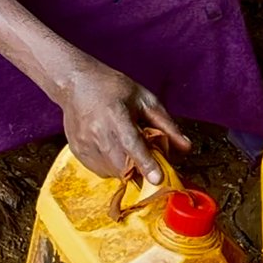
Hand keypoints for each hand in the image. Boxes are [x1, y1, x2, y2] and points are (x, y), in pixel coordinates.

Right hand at [52, 58, 188, 185]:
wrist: (76, 84)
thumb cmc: (113, 88)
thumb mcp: (145, 100)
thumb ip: (166, 125)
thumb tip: (186, 148)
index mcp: (116, 114)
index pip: (132, 144)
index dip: (146, 163)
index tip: (158, 179)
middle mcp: (97, 131)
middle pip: (123, 164)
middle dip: (140, 170)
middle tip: (150, 162)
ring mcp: (85, 144)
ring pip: (113, 172)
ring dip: (127, 169)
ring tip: (128, 149)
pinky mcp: (77, 152)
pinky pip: (101, 171)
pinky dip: (113, 167)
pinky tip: (114, 149)